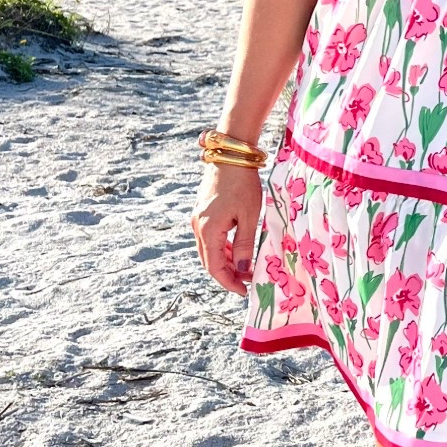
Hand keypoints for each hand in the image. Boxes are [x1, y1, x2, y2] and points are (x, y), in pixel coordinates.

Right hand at [190, 164, 262, 296]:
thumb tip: (244, 270)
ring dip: (225, 262)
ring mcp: (197, 219)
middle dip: (227, 275)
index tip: (244, 291)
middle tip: (246, 283)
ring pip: (208, 250)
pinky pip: (209, 238)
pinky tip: (237, 251)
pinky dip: (222, 248)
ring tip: (245, 268)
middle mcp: (198, 226)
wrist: (231, 155)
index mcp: (208, 229)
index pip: (215, 267)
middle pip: (209, 261)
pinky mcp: (202, 212)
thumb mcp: (248, 216)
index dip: (229, 283)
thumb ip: (245, 245)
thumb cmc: (243, 184)